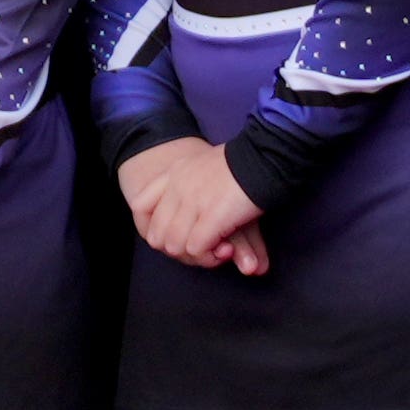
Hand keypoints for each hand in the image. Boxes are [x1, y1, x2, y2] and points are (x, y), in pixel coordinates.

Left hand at [121, 138, 266, 278]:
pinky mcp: (212, 217)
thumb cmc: (251, 159)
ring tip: (218, 251)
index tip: (174, 234)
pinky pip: (196, 248)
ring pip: (174, 245)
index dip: (150, 227)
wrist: (270, 152)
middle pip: (156, 234)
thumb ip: (199, 186)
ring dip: (196, 256)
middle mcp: (177, 188)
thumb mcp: (212, 166)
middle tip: (203, 247)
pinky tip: (226, 251)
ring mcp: (192, 202)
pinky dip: (210, 256)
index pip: (139, 206)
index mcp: (175, 172)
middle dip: (178, 248)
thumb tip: (200, 211)